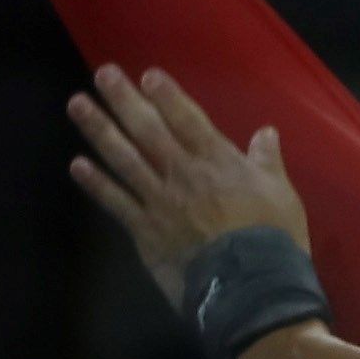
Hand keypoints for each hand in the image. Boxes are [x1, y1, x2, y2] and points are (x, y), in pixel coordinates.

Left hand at [66, 65, 310, 310]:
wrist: (250, 285)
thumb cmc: (273, 238)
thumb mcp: (282, 194)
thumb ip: (268, 161)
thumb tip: (266, 131)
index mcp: (218, 162)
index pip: (188, 120)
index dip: (168, 96)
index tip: (147, 75)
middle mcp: (182, 173)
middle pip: (148, 131)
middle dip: (124, 100)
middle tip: (103, 73)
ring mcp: (159, 201)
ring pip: (124, 159)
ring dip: (99, 130)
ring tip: (77, 104)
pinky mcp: (146, 229)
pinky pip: (116, 202)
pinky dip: (96, 184)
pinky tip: (77, 165)